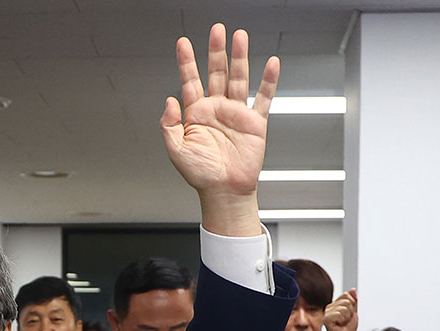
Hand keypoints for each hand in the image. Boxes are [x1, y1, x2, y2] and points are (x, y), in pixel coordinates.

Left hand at [162, 24, 279, 235]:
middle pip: (216, 73)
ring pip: (238, 78)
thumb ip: (169, 125)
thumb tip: (169, 100)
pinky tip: (270, 63)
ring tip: (239, 36)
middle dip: (216, 51)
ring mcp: (236, 113)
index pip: (190, 81)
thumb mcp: (176, 151)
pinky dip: (268, 81)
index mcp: (196, 114)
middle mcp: (216, 109)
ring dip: (239, 58)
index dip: (186, 62)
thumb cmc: (200, 174)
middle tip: (217, 29)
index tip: (182, 43)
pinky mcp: (255, 122)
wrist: (224, 191)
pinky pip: (263, 97)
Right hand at [323, 289, 357, 330]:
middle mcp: (329, 306)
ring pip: (344, 308)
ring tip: (342, 322)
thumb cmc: (347, 328)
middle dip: (350, 312)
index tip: (348, 314)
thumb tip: (352, 289)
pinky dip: (342, 320)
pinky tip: (339, 324)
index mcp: (335, 304)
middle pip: (346, 301)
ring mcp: (326, 312)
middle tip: (345, 320)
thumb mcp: (353, 312)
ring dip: (347, 317)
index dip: (352, 305)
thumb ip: (353, 300)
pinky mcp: (326, 318)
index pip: (346, 295)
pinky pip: (339, 314)